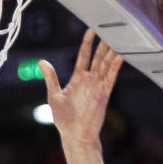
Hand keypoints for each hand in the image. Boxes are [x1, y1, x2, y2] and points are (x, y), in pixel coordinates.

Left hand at [39, 30, 122, 146]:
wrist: (75, 136)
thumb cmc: (64, 119)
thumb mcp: (54, 95)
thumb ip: (51, 77)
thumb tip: (41, 62)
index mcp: (78, 79)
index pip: (84, 55)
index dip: (87, 42)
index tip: (91, 29)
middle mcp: (89, 80)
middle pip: (98, 57)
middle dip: (104, 43)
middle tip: (109, 27)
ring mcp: (98, 86)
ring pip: (107, 64)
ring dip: (112, 51)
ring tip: (118, 36)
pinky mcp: (104, 94)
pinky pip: (111, 77)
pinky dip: (116, 66)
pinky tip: (121, 55)